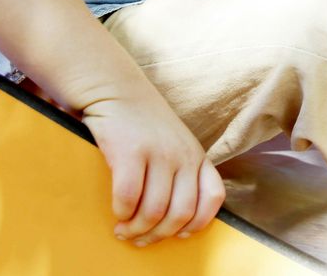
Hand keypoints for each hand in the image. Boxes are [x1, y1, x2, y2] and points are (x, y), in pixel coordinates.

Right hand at [82, 93, 225, 245]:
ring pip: (155, 211)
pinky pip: (128, 198)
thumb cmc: (140, 122)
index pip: (213, 197)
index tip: (179, 235)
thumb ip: (179, 170)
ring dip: (137, 229)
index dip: (198, 223)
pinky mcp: (131, 151)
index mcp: (196, 155)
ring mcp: (159, 152)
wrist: (114, 87)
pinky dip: (122, 213)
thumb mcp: (173, 142)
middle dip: (160, 235)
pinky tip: (116, 214)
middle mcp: (183, 154)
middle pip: (181, 213)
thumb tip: (173, 217)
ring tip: (124, 231)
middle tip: (141, 239)